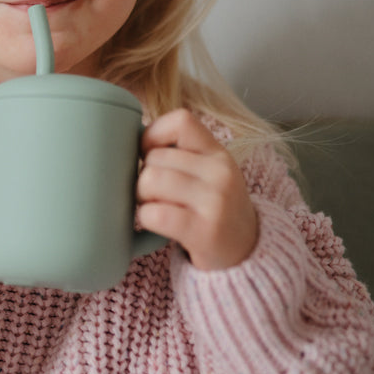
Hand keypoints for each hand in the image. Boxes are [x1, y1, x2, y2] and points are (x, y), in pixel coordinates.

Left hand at [136, 109, 258, 270]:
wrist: (246, 252)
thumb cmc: (214, 209)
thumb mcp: (209, 174)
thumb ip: (181, 155)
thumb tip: (127, 142)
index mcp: (218, 154)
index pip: (181, 121)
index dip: (153, 134)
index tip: (149, 155)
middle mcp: (221, 173)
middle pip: (155, 158)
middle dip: (143, 177)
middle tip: (152, 194)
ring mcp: (215, 202)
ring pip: (151, 181)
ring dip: (141, 197)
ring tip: (153, 207)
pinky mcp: (204, 232)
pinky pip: (156, 214)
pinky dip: (145, 218)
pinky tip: (155, 223)